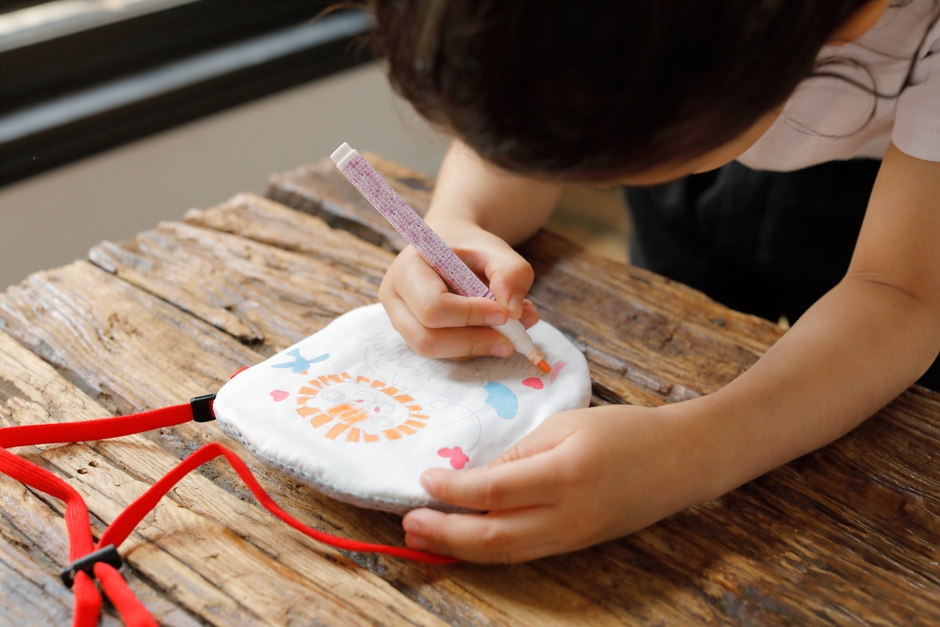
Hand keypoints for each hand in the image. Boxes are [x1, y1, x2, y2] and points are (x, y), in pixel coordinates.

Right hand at [379, 217, 539, 359]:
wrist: (451, 248)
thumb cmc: (469, 248)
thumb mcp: (495, 249)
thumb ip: (511, 272)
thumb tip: (513, 311)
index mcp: (407, 268)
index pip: (433, 305)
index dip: (470, 315)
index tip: (506, 315)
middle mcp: (395, 298)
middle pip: (426, 338)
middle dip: (473, 342)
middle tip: (512, 340)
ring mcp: (401, 321)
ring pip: (435, 352)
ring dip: (476, 348)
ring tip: (511, 331)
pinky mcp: (415, 336)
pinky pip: (443, 354)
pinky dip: (474, 349)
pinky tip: (496, 332)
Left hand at [402, 404, 713, 562]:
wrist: (681, 461)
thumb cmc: (625, 431)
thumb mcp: (566, 426)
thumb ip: (519, 456)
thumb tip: (475, 480)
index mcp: (565, 474)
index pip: (493, 490)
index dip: (453, 488)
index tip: (426, 478)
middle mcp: (567, 516)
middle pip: (491, 536)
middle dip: (443, 532)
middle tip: (408, 522)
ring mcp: (573, 538)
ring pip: (504, 554)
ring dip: (458, 548)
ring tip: (423, 537)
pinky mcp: (576, 546)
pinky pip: (524, 553)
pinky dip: (488, 550)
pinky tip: (465, 539)